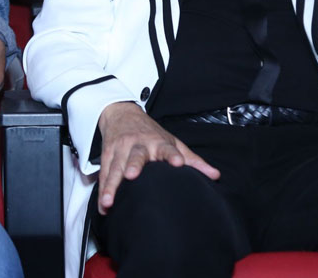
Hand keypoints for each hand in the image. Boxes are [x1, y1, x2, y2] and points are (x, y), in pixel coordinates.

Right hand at [96, 102, 218, 214]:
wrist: (121, 113)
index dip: (172, 155)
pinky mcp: (107, 155)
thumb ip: (192, 160)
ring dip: (111, 185)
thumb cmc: (151, 132)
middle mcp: (139, 145)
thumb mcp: (172, 141)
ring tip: (109, 201)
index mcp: (158, 141)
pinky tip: (103, 205)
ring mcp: (121, 149)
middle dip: (133, 165)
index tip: (177, 163)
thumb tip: (215, 175)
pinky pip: (104, 174)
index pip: (167, 148)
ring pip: (115, 168)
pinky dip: (102, 189)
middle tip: (132, 175)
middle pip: (136, 156)